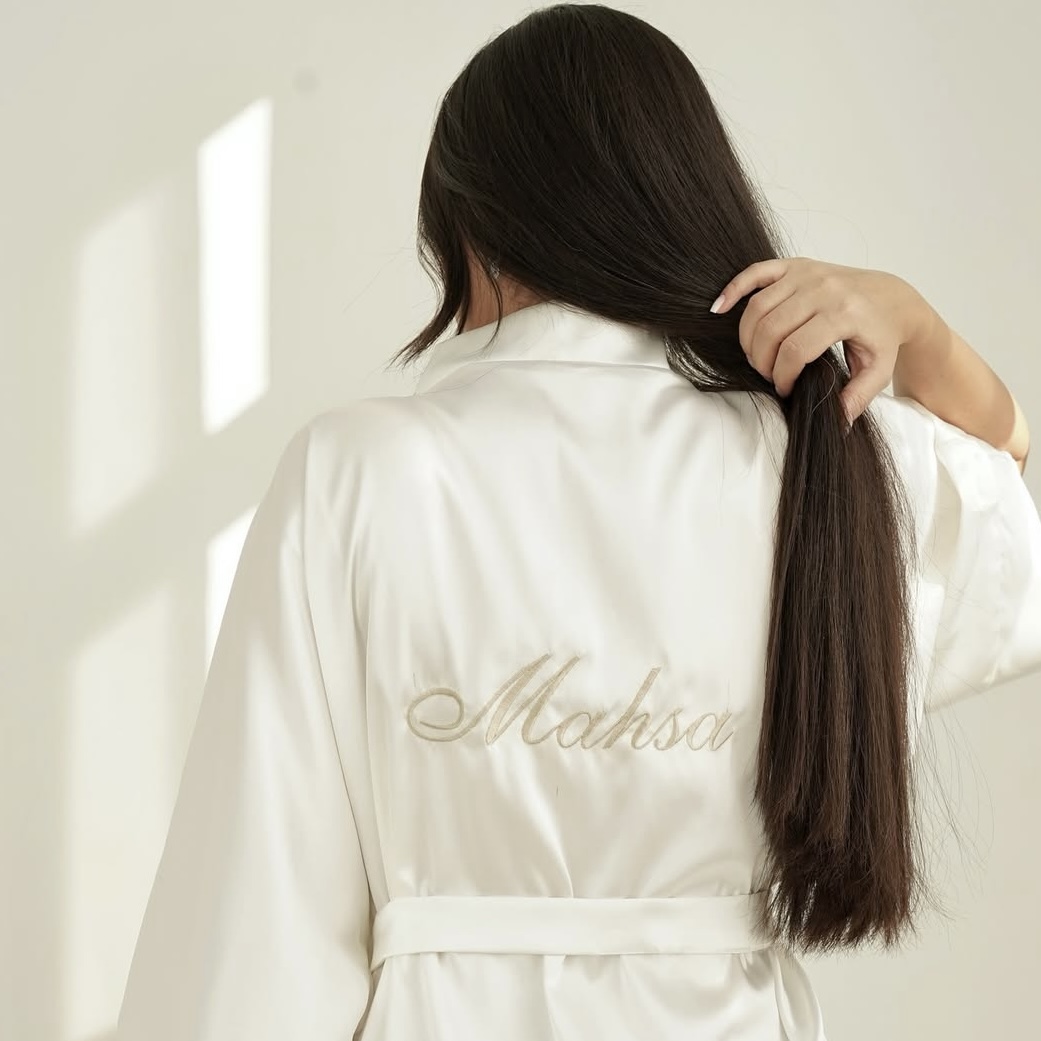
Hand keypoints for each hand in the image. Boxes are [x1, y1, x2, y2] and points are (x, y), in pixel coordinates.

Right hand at [710, 258, 927, 424]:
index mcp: (845, 313)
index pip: (796, 350)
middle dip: (762, 360)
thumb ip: (858, 397)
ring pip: (758, 307)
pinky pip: (755, 273)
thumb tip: (837, 422)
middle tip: (769, 374)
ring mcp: (807, 273)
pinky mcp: (794, 265)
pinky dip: (733, 289)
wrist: (891, 297)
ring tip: (757, 356)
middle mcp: (823, 289)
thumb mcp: (878, 371)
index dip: (782, 376)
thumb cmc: (880, 336)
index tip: (785, 388)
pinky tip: (718, 309)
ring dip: (748, 339)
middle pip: (772, 329)